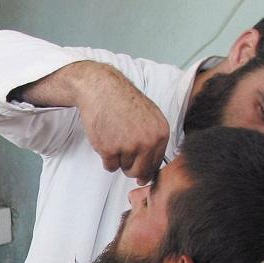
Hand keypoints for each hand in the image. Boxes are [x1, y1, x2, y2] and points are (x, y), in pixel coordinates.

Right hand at [63, 62, 169, 183]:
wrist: (102, 90)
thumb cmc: (124, 101)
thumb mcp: (150, 116)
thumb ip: (153, 140)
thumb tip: (149, 170)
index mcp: (161, 133)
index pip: (156, 163)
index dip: (146, 168)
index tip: (139, 169)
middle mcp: (148, 141)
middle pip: (140, 171)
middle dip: (131, 168)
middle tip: (124, 155)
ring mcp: (128, 146)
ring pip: (123, 168)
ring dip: (117, 159)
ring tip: (114, 139)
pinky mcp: (110, 150)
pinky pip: (110, 167)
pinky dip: (106, 158)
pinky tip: (106, 141)